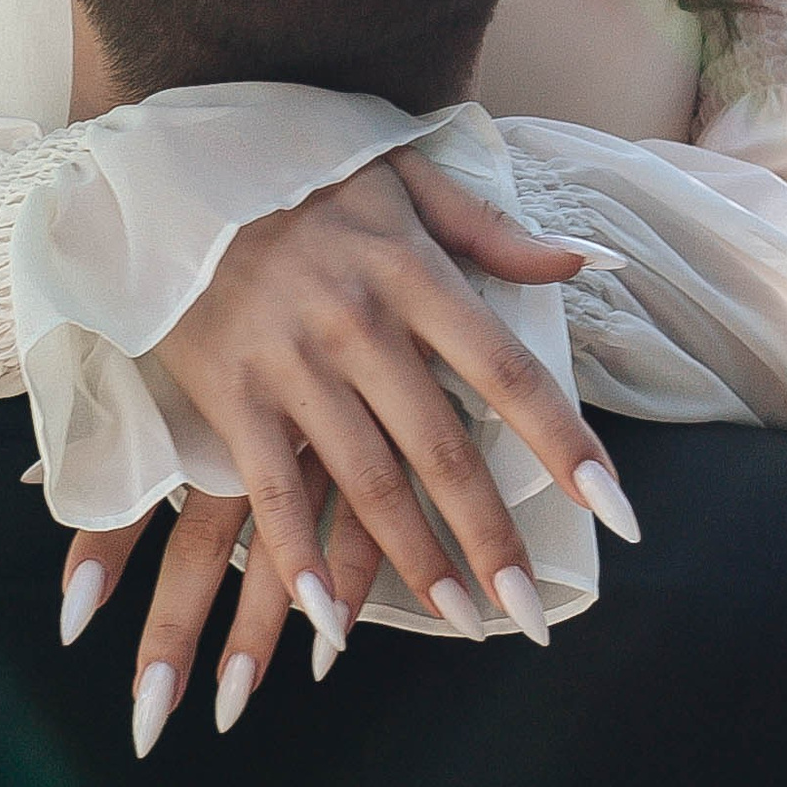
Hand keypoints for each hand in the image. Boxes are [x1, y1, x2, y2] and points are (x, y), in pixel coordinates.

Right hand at [54, 151, 639, 743]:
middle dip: (492, 536)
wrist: (171, 164)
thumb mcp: (403, 175)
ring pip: (367, 482)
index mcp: (414, 272)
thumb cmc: (298, 170)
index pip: (507, 372)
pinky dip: (300, 557)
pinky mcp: (230, 394)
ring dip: (418, 562)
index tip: (615, 511)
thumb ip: (492, 230)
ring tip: (464, 620)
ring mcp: (293, 364)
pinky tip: (330, 621)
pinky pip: (271, 491)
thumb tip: (585, 261)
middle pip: (442, 449)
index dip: (566, 444)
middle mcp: (361, 325)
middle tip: (533, 613)